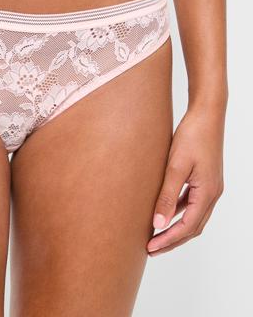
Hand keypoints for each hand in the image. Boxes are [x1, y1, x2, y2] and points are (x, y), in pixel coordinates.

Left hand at [147, 107, 224, 255]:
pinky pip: (192, 202)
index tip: (150, 248)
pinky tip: (164, 210)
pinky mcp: (205, 178)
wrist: (206, 114)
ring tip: (155, 234)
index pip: (187, 227)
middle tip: (151, 248)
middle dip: (172, 239)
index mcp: (207, 193)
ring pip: (193, 216)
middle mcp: (212, 193)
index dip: (169, 240)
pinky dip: (179, 211)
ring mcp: (210, 186)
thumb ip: (166, 195)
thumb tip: (158, 224)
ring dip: (176, 227)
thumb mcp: (175, 166)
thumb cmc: (192, 136)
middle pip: (193, 227)